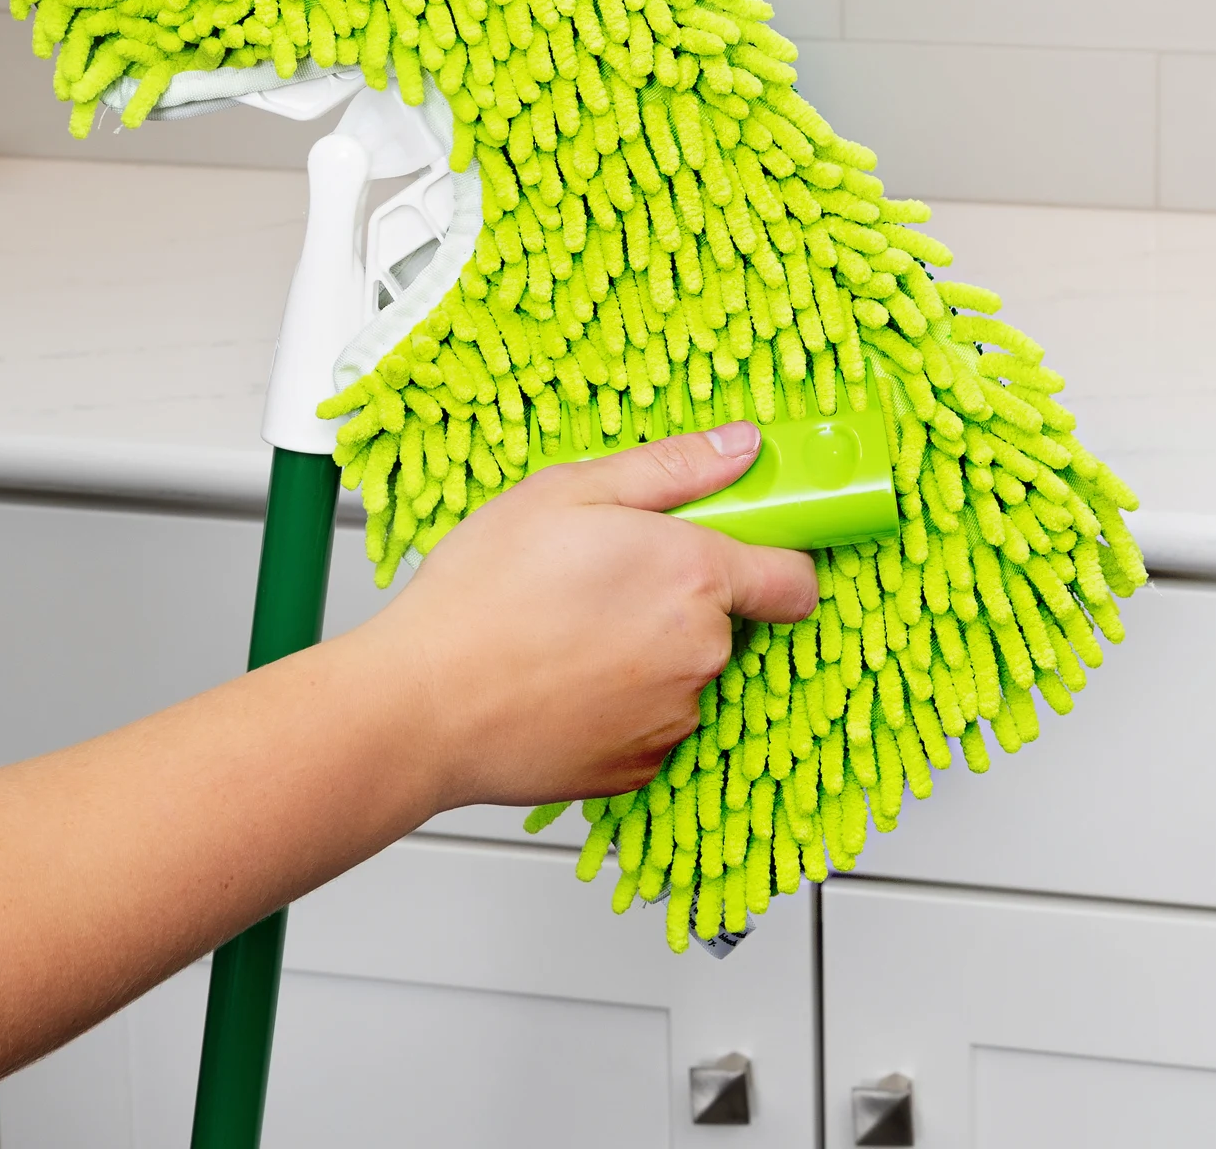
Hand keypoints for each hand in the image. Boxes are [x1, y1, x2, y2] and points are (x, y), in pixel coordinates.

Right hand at [362, 422, 819, 810]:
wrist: (421, 705)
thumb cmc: (483, 592)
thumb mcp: (569, 491)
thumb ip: (672, 467)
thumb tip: (743, 446)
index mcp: (694, 575)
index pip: (794, 579)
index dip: (772, 561)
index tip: (735, 551)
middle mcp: (700, 653)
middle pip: (727, 623)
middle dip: (680, 600)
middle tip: (601, 580)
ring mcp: (673, 718)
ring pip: (685, 674)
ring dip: (648, 654)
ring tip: (566, 632)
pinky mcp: (640, 769)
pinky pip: (650, 724)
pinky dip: (619, 705)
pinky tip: (560, 681)